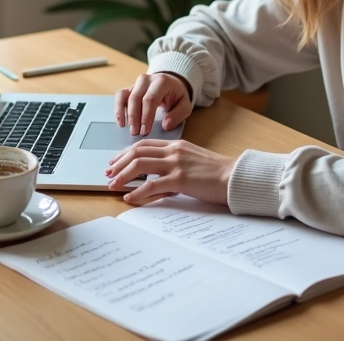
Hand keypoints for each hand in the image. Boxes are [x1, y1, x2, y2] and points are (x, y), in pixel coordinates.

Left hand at [105, 139, 235, 204]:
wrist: (235, 177)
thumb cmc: (218, 173)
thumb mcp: (193, 161)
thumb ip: (176, 163)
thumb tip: (158, 176)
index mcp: (176, 145)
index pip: (144, 144)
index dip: (125, 153)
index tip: (115, 162)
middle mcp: (174, 151)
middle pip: (137, 152)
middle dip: (118, 163)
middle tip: (107, 174)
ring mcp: (176, 164)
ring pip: (140, 165)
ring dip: (122, 176)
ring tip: (112, 185)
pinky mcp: (180, 179)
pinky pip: (152, 185)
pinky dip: (137, 192)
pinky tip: (129, 198)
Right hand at [114, 73, 192, 135]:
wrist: (172, 83)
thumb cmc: (177, 96)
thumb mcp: (185, 105)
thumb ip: (178, 115)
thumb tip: (166, 125)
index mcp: (162, 81)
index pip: (150, 99)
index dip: (146, 116)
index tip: (145, 131)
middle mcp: (147, 79)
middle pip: (136, 98)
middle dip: (134, 117)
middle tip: (135, 133)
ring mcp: (136, 83)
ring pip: (125, 96)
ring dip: (123, 113)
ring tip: (126, 128)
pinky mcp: (130, 88)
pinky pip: (120, 96)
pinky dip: (118, 109)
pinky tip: (121, 122)